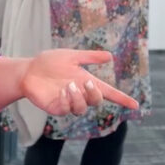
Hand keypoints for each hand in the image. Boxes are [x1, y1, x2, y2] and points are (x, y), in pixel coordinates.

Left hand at [20, 49, 139, 115]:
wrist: (28, 70)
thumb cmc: (49, 62)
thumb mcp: (71, 56)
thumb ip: (89, 57)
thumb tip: (110, 55)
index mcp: (87, 81)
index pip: (108, 93)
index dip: (122, 99)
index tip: (135, 106)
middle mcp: (80, 94)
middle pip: (97, 101)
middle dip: (95, 93)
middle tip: (87, 82)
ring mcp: (69, 102)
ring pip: (82, 107)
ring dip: (79, 96)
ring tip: (69, 85)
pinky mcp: (57, 108)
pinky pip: (67, 109)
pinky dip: (67, 100)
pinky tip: (61, 91)